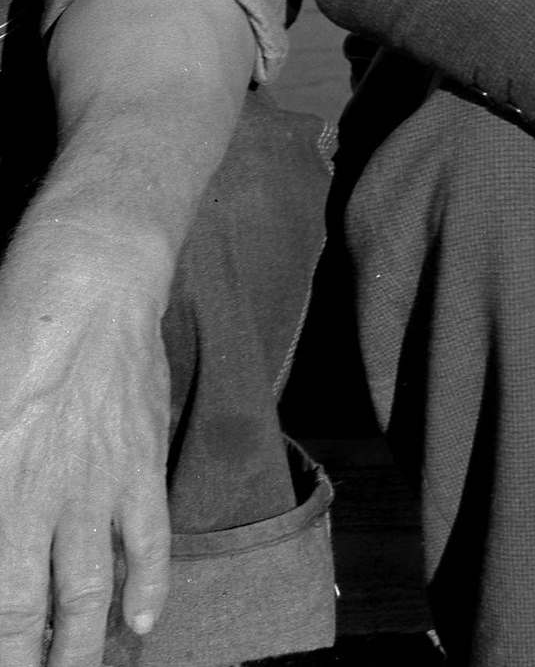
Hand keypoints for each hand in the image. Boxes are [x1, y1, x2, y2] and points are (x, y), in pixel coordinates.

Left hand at [0, 223, 170, 666]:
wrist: (95, 275)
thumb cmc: (14, 324)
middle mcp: (42, 496)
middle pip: (30, 611)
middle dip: (31, 661)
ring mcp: (99, 481)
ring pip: (89, 590)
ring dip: (80, 648)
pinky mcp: (140, 458)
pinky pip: (149, 537)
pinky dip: (149, 585)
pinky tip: (141, 624)